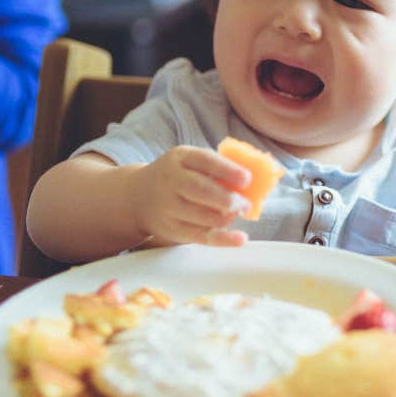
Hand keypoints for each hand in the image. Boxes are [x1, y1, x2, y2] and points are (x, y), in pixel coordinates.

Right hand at [129, 145, 253, 246]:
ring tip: (236, 213)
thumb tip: (257, 179)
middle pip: (200, 190)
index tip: (247, 179)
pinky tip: (240, 239)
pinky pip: (200, 236)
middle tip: (245, 204)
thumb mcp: (189, 162)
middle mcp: (171, 181)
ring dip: (226, 217)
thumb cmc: (178, 176)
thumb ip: (217, 167)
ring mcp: (169, 207)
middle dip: (227, 198)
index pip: (205, 161)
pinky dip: (223, 239)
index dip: (228, 170)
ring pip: (202, 215)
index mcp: (180, 158)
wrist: (138, 197)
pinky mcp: (172, 229)